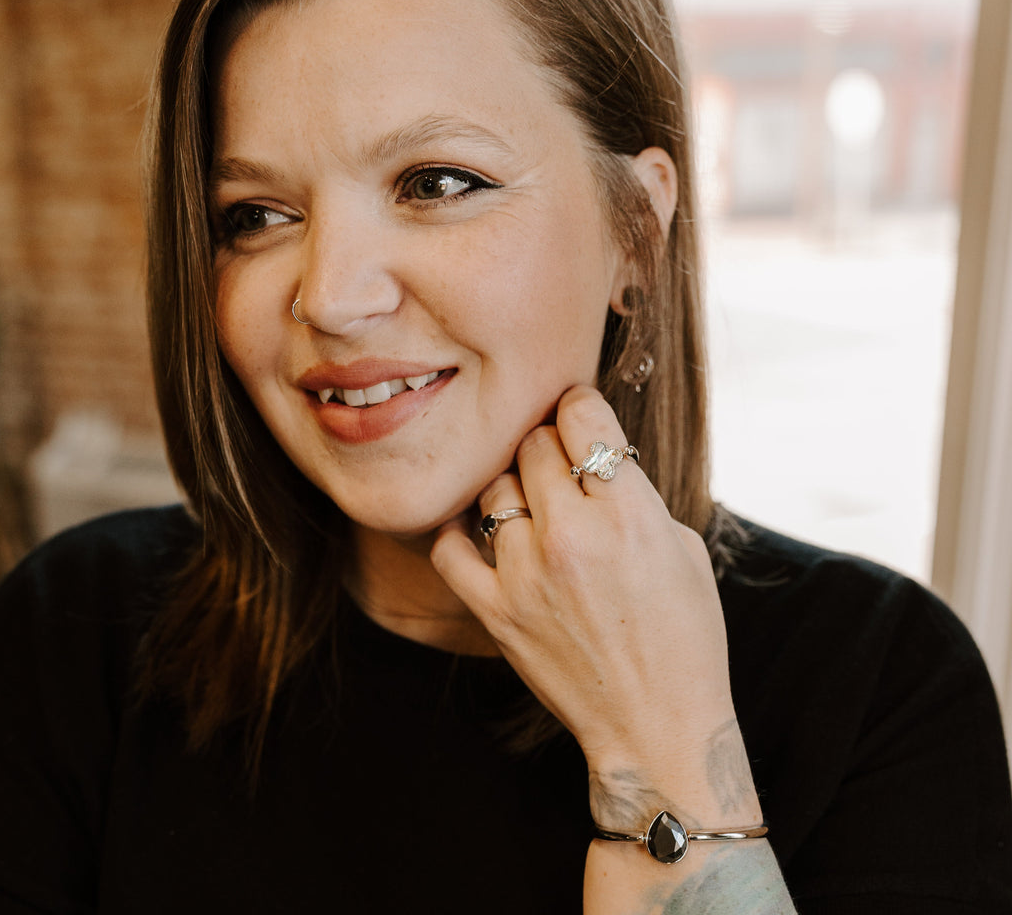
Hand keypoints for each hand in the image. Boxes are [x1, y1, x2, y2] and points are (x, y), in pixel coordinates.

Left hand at [431, 385, 755, 825]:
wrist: (658, 727)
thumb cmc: (684, 636)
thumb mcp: (681, 548)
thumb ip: (632, 494)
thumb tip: (590, 455)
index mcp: (629, 514)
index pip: (581, 416)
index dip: (580, 406)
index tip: (578, 414)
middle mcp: (572, 536)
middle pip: (532, 444)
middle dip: (549, 446)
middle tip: (560, 465)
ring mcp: (526, 574)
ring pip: (494, 487)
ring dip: (514, 488)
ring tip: (534, 507)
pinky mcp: (494, 610)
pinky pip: (450, 547)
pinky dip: (459, 531)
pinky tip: (479, 530)